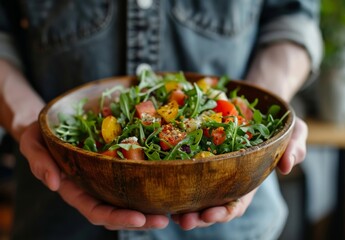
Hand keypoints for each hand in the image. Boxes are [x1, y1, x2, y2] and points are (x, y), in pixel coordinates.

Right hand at [20, 122, 168, 229]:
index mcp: (76, 190)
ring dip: (150, 206)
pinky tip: (168, 182)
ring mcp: (107, 178)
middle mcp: (95, 188)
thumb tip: (54, 183)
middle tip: (164, 219)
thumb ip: (39, 163)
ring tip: (172, 209)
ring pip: (130, 198)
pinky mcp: (117, 164)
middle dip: (141, 219)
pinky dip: (150, 182)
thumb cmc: (41, 135)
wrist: (54, 124)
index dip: (117, 217)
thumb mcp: (32, 144)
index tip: (138, 218)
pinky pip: (135, 177)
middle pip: (119, 211)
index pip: (97, 211)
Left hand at [171, 117, 306, 229]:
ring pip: (195, 192)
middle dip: (198, 215)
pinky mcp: (200, 155)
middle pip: (211, 204)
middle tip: (183, 219)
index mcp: (249, 181)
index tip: (211, 215)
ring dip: (182, 204)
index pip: (237, 204)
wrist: (258, 106)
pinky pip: (186, 169)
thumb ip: (295, 148)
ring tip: (168, 211)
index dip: (224, 212)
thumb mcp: (294, 132)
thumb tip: (288, 166)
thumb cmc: (278, 123)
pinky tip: (162, 181)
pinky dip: (175, 179)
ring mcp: (212, 169)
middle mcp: (228, 179)